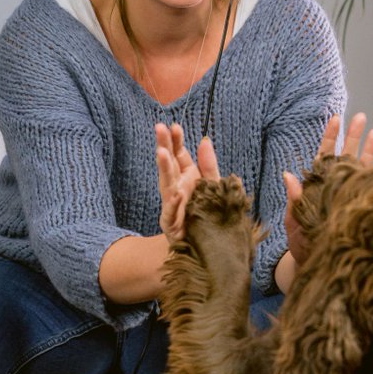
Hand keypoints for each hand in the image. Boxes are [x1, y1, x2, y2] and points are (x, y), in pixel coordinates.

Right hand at [155, 122, 219, 243]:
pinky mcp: (172, 224)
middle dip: (164, 146)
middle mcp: (176, 188)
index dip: (176, 140)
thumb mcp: (212, 186)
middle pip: (169, 164)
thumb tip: (204, 140)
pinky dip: (173, 203)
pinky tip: (175, 193)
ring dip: (164, 169)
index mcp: (187, 178)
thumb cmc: (206, 215)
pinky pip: (171, 212)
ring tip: (161, 153)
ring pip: (166, 184)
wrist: (204, 247)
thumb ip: (208, 164)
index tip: (174, 126)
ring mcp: (172, 205)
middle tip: (159, 128)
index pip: (179, 154)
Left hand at [282, 112, 372, 267]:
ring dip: (366, 147)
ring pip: (358, 166)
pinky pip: (369, 185)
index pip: (324, 156)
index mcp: (317, 186)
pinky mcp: (360, 205)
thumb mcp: (294, 221)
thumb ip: (293, 199)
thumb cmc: (301, 245)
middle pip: (344, 155)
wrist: (316, 265)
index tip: (335, 119)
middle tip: (358, 115)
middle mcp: (335, 186)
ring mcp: (349, 194)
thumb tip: (287, 175)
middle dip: (351, 135)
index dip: (330, 138)